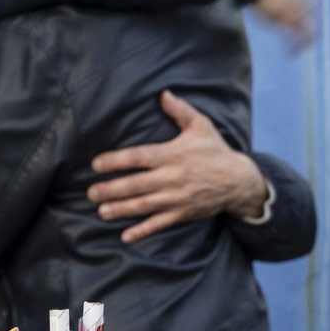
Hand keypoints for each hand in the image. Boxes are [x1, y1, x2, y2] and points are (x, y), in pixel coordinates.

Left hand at [88, 90, 269, 242]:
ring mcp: (176, 198)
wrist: (238, 180)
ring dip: (121, 209)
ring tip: (102, 211)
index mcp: (173, 154)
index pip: (138, 157)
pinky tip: (125, 236)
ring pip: (144, 205)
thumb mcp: (201, 125)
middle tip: (91, 192)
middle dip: (111, 189)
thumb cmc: (215, 151)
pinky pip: (159, 224)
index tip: (96, 164)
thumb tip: (163, 93)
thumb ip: (180, 110)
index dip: (116, 161)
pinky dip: (142, 231)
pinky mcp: (182, 214)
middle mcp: (172, 177)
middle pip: (136, 184)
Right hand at [232, 0, 315, 49]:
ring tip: (302, 45)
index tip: (302, 6)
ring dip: (306, 34)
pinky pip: (297, 35)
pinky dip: (295, 45)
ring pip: (308, 22)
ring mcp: (297, 3)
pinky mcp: (289, 18)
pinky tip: (293, 52)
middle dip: (310, 18)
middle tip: (309, 30)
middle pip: (312, 6)